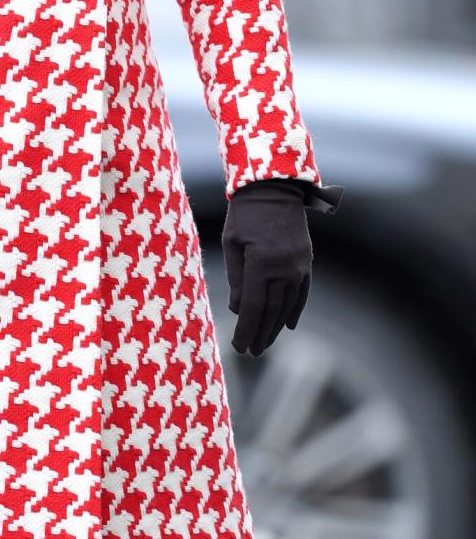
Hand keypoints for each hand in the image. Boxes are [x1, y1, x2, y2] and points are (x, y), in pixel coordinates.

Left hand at [222, 178, 342, 356]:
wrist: (274, 186)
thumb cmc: (244, 212)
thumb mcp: (231, 242)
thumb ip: (235, 277)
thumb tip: (238, 309)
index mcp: (261, 263)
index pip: (254, 307)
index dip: (246, 330)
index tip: (239, 348)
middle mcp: (284, 268)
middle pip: (272, 311)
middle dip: (260, 334)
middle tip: (251, 352)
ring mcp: (298, 265)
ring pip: (288, 305)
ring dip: (276, 327)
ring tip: (265, 343)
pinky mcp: (306, 260)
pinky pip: (302, 292)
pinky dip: (295, 310)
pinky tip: (288, 325)